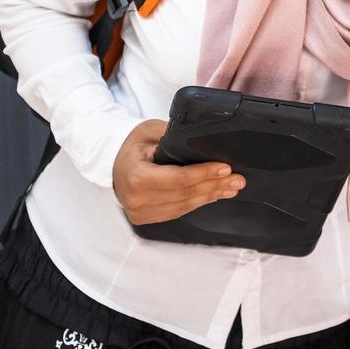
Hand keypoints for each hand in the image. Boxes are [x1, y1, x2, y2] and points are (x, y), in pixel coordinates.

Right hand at [112, 119, 245, 223]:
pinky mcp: (146, 218)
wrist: (111, 162)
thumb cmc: (132, 144)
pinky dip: (198, 203)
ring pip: (185, 206)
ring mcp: (141, 212)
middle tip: (238, 179)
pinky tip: (214, 195)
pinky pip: (178, 212)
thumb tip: (203, 140)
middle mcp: (137, 199)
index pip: (178, 178)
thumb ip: (173, 135)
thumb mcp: (149, 130)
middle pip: (185, 194)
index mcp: (137, 176)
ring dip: (211, 196)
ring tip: (231, 188)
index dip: (204, 174)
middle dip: (215, 186)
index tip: (225, 168)